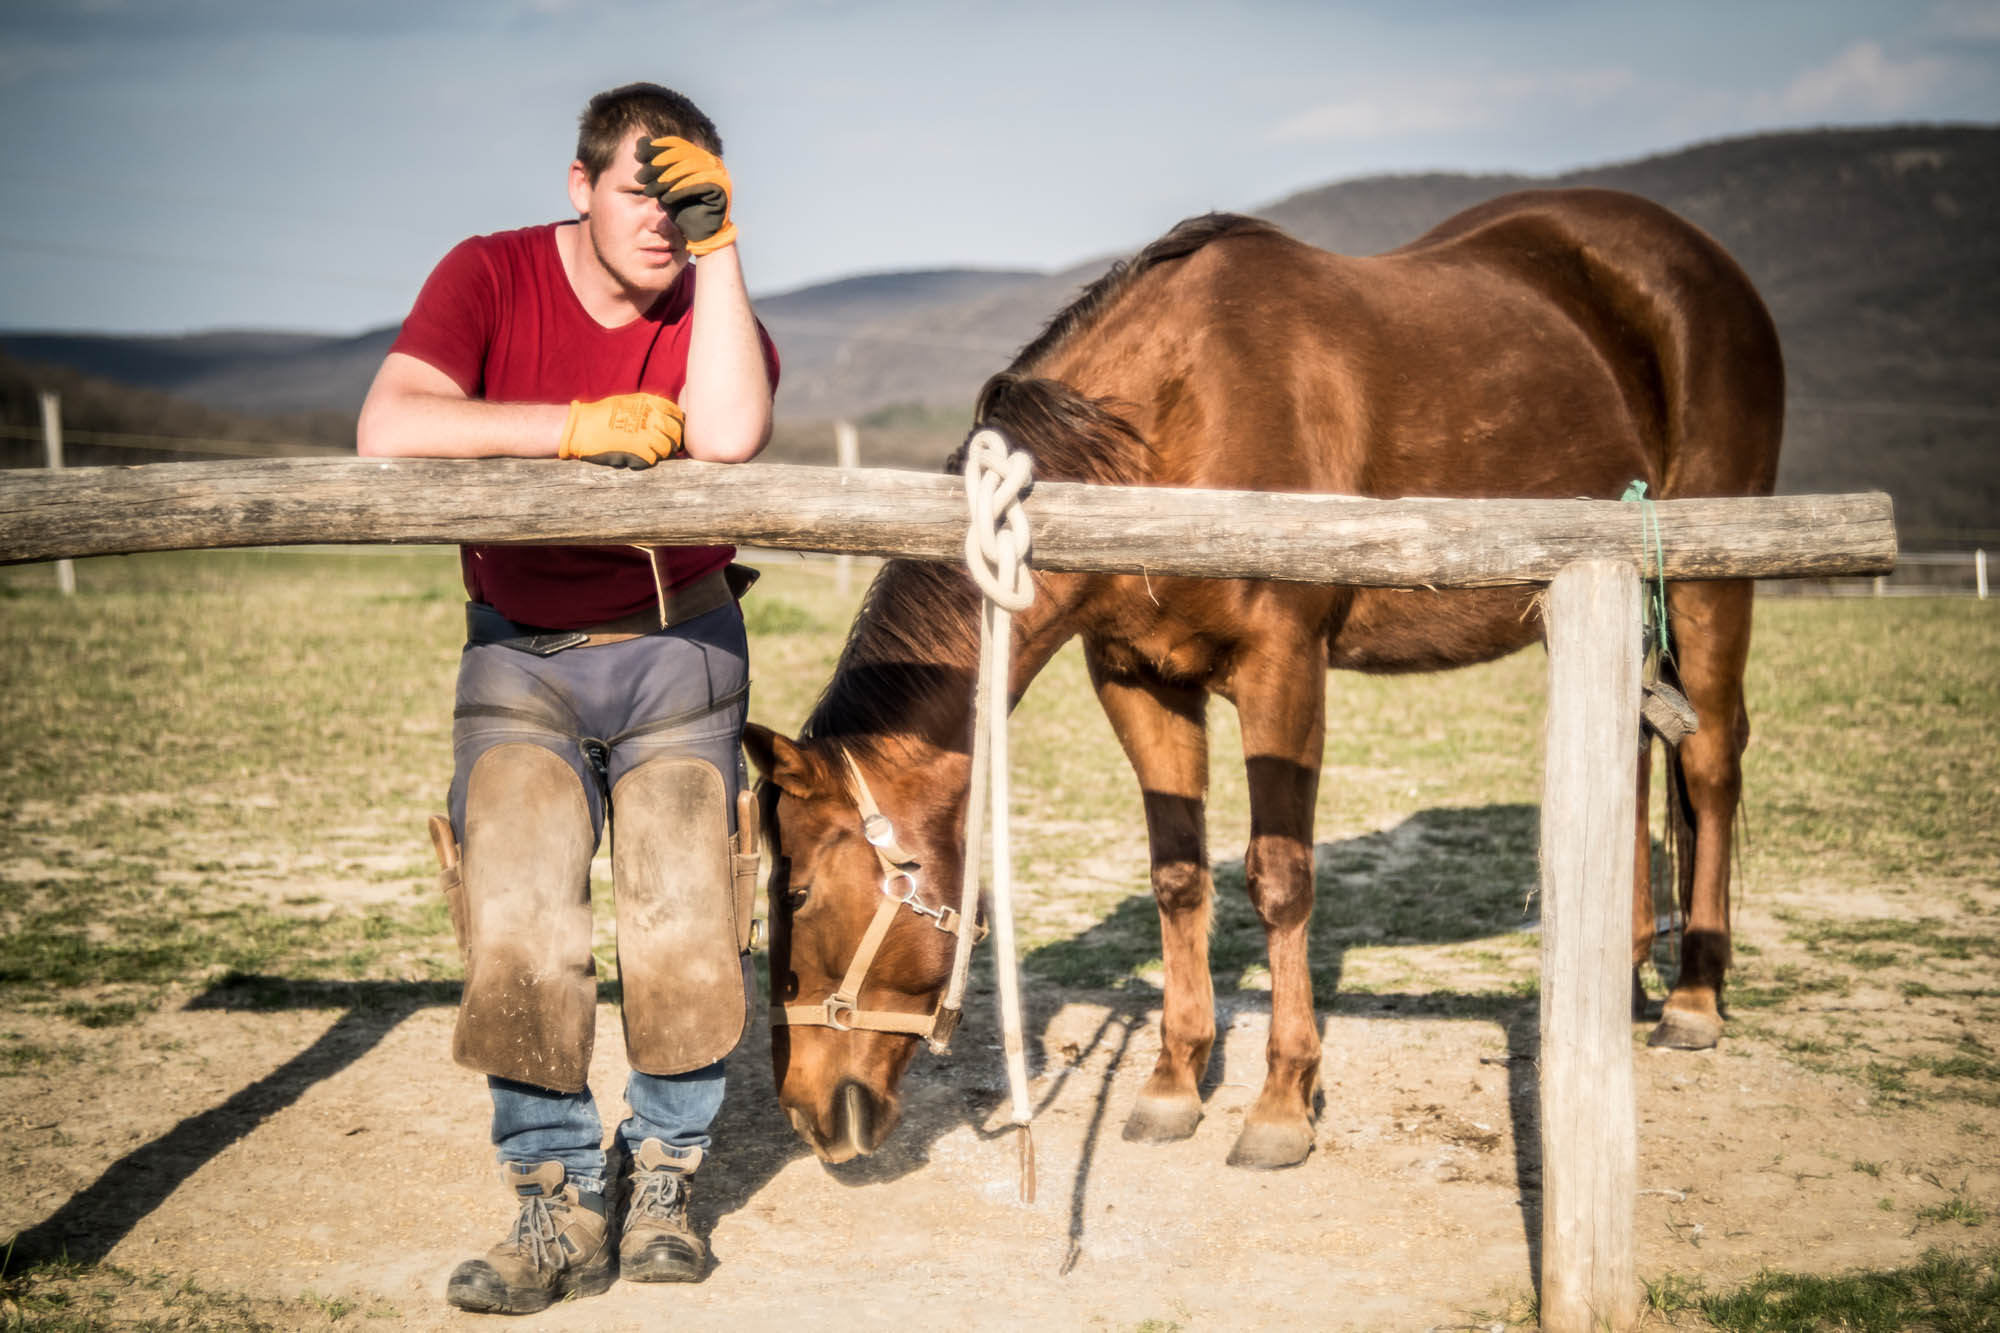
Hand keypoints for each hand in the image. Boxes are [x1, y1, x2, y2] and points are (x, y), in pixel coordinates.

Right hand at [557, 393, 684, 468]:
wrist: (580, 428)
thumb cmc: (602, 416)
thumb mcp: (628, 403)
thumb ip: (649, 408)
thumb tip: (669, 419)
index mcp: (649, 403)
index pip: (677, 416)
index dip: (677, 427)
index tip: (671, 434)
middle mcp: (651, 417)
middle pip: (676, 434)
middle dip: (672, 443)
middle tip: (662, 449)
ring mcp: (646, 434)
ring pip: (666, 449)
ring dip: (658, 454)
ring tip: (643, 453)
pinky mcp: (639, 451)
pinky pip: (652, 460)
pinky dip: (644, 462)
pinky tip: (632, 458)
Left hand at [636, 136, 736, 255]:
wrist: (701, 234)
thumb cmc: (682, 208)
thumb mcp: (664, 184)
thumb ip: (655, 165)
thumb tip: (640, 141)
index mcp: (699, 156)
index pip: (677, 145)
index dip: (657, 147)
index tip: (638, 154)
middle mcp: (711, 161)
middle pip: (682, 154)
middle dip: (658, 165)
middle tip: (640, 177)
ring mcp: (719, 173)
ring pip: (690, 167)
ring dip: (666, 178)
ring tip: (649, 190)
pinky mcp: (722, 187)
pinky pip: (699, 184)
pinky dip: (680, 190)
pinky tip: (666, 198)